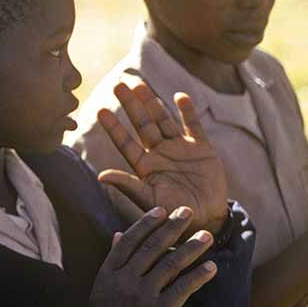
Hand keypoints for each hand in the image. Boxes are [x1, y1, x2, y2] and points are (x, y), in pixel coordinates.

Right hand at [86, 205, 217, 306]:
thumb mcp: (102, 286)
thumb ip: (113, 259)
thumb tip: (120, 233)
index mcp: (110, 272)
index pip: (130, 241)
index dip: (147, 224)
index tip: (162, 210)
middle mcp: (126, 280)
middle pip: (152, 247)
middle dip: (172, 227)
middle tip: (188, 211)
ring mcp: (143, 295)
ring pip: (170, 264)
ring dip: (191, 248)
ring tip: (207, 236)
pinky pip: (183, 288)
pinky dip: (198, 276)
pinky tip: (211, 267)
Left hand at [97, 82, 227, 233]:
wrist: (206, 220)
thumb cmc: (173, 215)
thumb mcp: (149, 201)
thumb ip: (128, 186)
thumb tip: (100, 176)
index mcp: (145, 167)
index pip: (125, 142)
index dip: (113, 127)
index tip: (101, 110)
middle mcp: (159, 154)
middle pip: (142, 124)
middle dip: (131, 106)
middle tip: (118, 85)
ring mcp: (180, 149)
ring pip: (163, 120)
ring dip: (153, 103)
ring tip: (140, 86)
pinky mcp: (202, 149)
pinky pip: (193, 126)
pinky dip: (188, 112)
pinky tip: (180, 97)